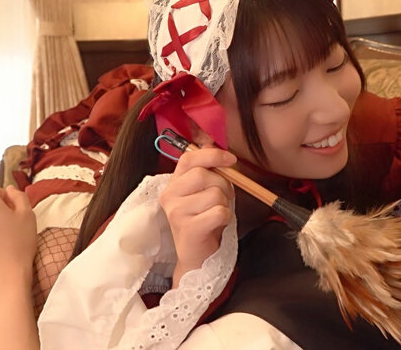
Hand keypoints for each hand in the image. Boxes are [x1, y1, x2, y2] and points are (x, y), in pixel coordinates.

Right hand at [159, 147, 235, 286]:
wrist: (198, 257)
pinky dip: (226, 217)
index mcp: (173, 184)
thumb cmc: (204, 221)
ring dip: (225, 204)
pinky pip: (219, 212)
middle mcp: (169, 196)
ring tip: (216, 214)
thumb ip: (207, 170)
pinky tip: (217, 225)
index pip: (189, 158)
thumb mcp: (205, 192)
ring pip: (215, 194)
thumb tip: (212, 143)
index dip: (212, 155)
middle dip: (223, 185)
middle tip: (223, 199)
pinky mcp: (188, 228)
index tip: (231, 160)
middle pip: (204, 175)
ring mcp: (176, 213)